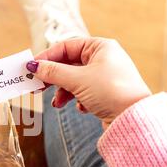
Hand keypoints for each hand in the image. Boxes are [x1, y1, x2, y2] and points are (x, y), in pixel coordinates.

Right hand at [27, 37, 151, 127]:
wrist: (135, 119)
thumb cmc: (111, 92)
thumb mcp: (77, 80)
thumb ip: (53, 72)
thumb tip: (33, 66)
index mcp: (100, 47)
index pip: (66, 47)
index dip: (47, 57)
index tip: (31, 68)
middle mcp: (103, 59)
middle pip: (68, 64)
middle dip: (53, 77)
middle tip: (36, 86)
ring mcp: (104, 76)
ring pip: (74, 80)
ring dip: (63, 92)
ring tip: (57, 104)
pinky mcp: (105, 93)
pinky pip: (83, 92)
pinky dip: (77, 99)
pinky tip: (82, 108)